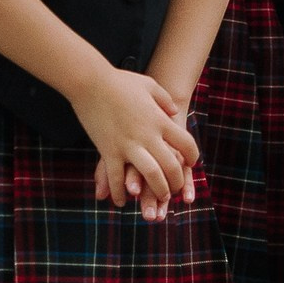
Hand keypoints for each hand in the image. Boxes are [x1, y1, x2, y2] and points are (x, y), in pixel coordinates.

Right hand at [70, 66, 197, 219]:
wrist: (90, 82)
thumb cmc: (120, 81)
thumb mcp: (149, 85)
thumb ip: (164, 100)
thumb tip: (174, 112)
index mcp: (160, 120)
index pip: (186, 143)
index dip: (192, 156)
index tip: (190, 162)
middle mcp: (148, 135)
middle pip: (171, 165)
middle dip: (176, 182)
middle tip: (174, 189)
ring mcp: (128, 145)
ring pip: (150, 175)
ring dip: (156, 190)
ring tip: (157, 198)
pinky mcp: (109, 151)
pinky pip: (117, 178)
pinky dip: (121, 193)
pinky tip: (122, 201)